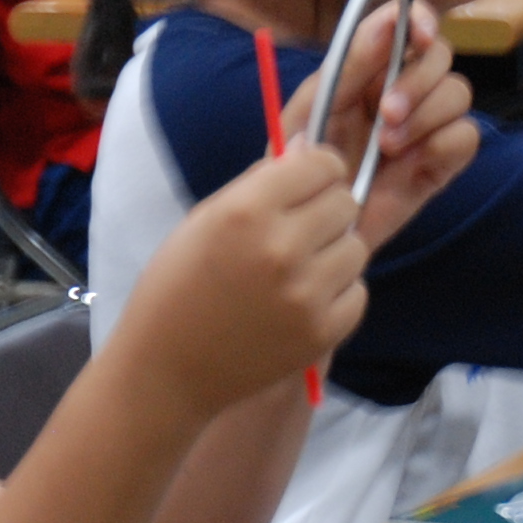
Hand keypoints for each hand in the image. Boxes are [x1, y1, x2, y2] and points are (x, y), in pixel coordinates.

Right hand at [120, 142, 374, 416]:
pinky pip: (356, 292)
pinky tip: (300, 303)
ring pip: (357, 247)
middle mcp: (281, 248)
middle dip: (327, 211)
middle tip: (300, 231)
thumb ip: (260, 184)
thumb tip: (310, 151)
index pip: (323, 163)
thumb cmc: (177, 288)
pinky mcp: (322, 333)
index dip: (317, 171)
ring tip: (297, 271)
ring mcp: (305, 294)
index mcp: (246, 211)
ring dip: (333, 253)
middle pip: (346, 202)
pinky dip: (335, 295)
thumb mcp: (204, 220)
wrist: (166, 371)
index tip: (307, 186)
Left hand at [295, 3, 478, 249]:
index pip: (409, 22)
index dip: (421, 19)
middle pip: (441, 54)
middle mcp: (403, 87)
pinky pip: (466, 135)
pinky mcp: (441, 160)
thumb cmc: (302, 162)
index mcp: (369, 65)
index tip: (418, 35)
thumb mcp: (314, 108)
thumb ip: (349, 64)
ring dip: (425, 114)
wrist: (306, 224)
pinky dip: (442, 143)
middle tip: (386, 114)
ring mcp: (426, 124)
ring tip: (386, 147)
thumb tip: (388, 21)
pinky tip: (410, 163)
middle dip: (417, 80)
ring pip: (458, 93)